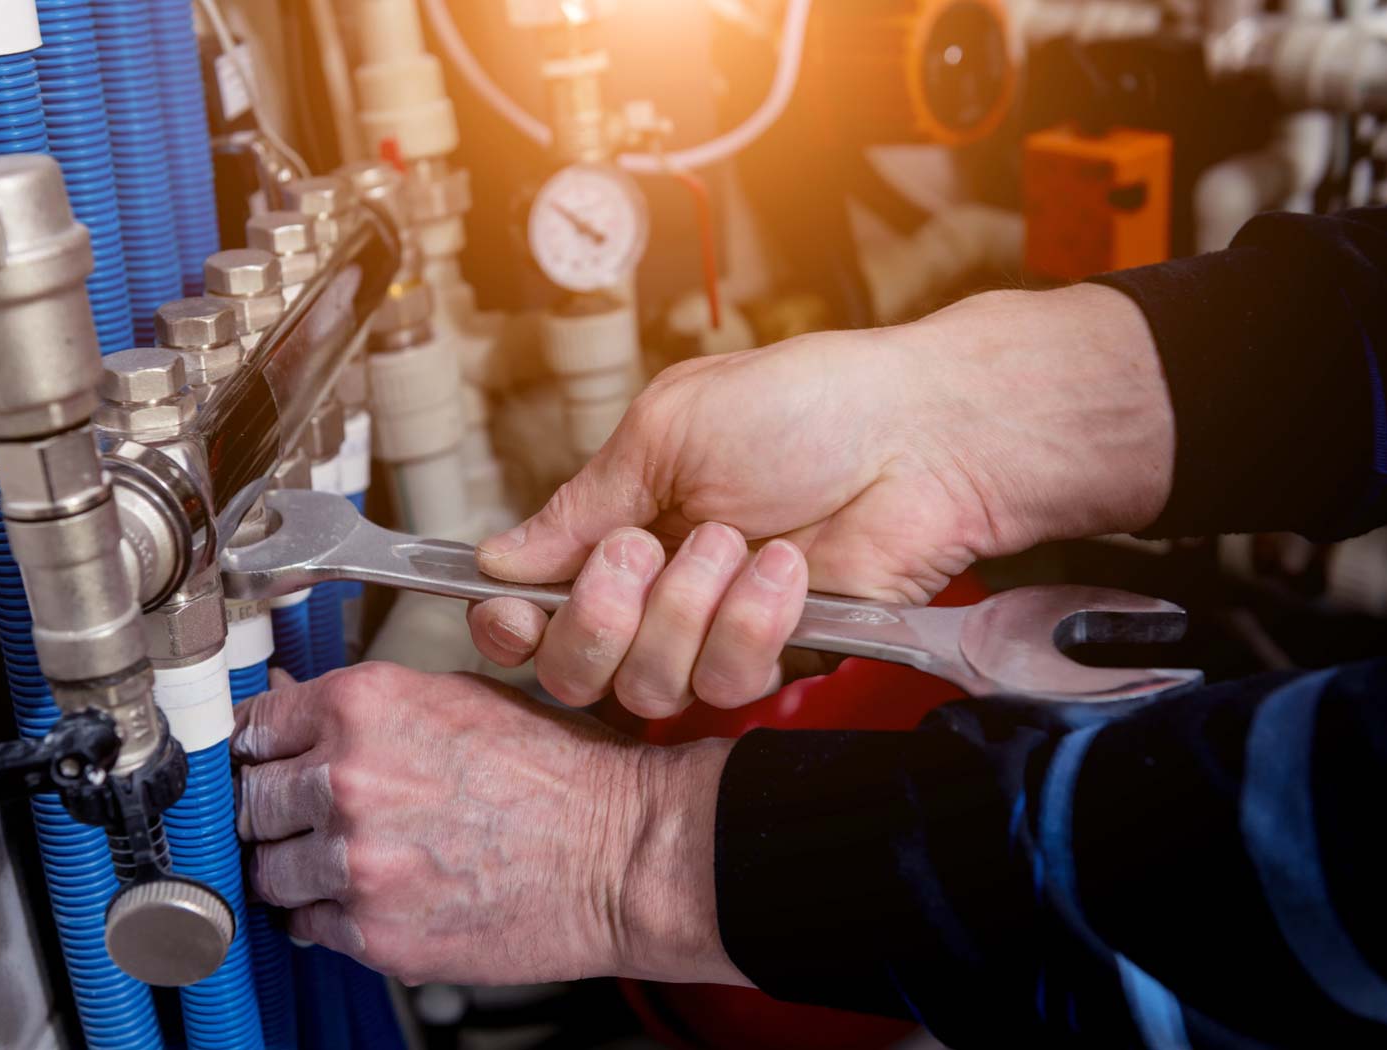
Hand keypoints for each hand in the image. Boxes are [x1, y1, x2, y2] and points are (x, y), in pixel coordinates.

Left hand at [232, 664, 743, 986]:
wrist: (623, 850)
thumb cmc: (562, 773)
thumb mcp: (461, 698)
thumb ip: (371, 709)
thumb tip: (302, 717)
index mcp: (364, 705)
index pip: (252, 726)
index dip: (259, 747)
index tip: (263, 762)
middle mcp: (347, 778)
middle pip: (248, 801)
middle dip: (275, 809)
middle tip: (314, 814)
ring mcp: (355, 862)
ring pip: (267, 871)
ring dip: (297, 867)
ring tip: (353, 859)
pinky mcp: (375, 932)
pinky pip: (309, 926)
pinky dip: (332, 915)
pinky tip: (380, 894)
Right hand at [469, 285, 1173, 717]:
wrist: (918, 436)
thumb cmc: (801, 408)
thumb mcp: (665, 433)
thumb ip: (580, 507)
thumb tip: (498, 558)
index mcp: (616, 528)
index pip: (530, 607)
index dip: (508, 625)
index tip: (511, 613)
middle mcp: (654, 593)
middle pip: (573, 670)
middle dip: (598, 616)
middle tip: (643, 549)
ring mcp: (712, 633)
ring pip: (647, 686)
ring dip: (686, 609)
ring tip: (737, 541)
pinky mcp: (775, 660)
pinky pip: (726, 682)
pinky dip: (753, 621)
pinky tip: (787, 569)